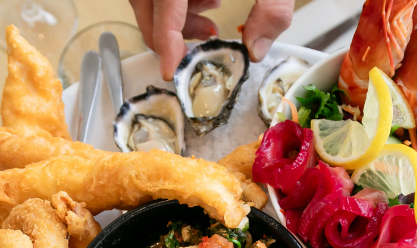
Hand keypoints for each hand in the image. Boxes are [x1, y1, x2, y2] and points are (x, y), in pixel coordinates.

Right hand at [130, 0, 294, 80]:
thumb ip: (271, 8)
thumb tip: (256, 49)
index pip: (164, 6)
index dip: (167, 42)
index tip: (171, 71)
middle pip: (146, 6)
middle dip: (169, 36)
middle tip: (202, 47)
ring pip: (149, 0)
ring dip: (174, 20)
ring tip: (211, 26)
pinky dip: (176, 5)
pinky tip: (209, 2)